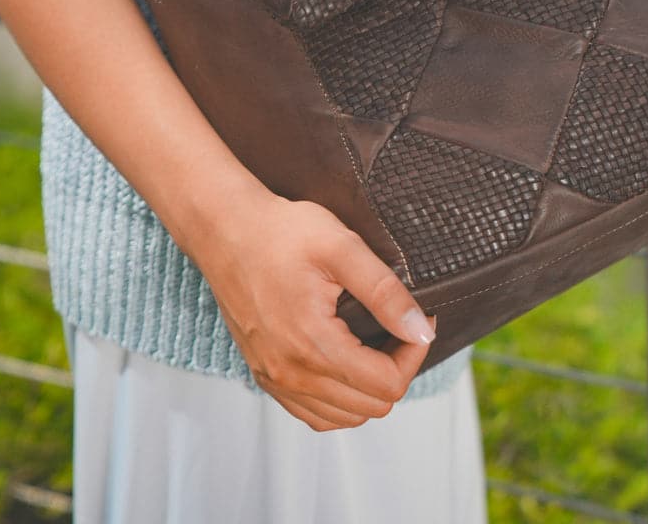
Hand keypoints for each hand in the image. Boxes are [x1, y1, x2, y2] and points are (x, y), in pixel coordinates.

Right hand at [191, 192, 435, 430]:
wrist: (226, 230)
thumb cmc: (281, 232)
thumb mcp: (342, 247)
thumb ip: (385, 292)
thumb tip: (421, 330)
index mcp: (312, 344)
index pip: (386, 384)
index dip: (414, 352)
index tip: (419, 318)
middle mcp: (290, 374)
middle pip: (370, 406)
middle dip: (398, 368)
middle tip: (400, 326)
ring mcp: (274, 378)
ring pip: (343, 417)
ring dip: (370, 387)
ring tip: (378, 342)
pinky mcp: (264, 373)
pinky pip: (312, 413)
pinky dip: (340, 399)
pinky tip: (349, 362)